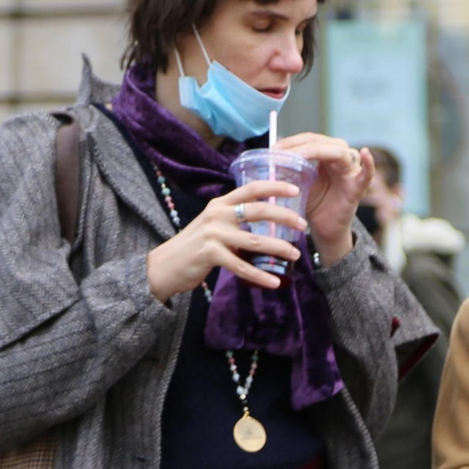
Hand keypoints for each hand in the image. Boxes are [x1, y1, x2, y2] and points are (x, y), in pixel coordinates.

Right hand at [144, 178, 308, 302]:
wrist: (165, 266)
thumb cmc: (193, 247)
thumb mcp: (213, 226)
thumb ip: (234, 221)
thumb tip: (264, 224)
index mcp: (220, 204)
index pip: (251, 188)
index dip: (274, 186)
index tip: (295, 188)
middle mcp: (217, 215)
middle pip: (258, 211)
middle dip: (284, 216)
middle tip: (303, 225)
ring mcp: (213, 234)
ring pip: (255, 240)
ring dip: (279, 248)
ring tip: (295, 255)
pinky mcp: (210, 255)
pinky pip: (241, 266)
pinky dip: (260, 276)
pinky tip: (274, 282)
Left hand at [277, 133, 374, 261]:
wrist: (324, 229)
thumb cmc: (313, 204)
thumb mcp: (297, 184)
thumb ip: (288, 170)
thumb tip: (267, 158)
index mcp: (325, 155)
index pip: (309, 139)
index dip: (291, 142)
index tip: (273, 150)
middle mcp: (339, 158)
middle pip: (322, 142)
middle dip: (300, 145)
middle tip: (281, 153)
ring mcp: (350, 171)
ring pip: (339, 152)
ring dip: (318, 151)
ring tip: (300, 156)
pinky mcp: (358, 187)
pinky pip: (367, 174)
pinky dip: (369, 163)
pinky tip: (365, 153)